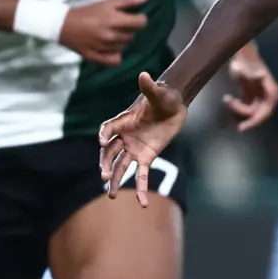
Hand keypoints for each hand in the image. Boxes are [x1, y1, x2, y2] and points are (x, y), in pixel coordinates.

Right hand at [60, 0, 149, 65]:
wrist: (64, 24)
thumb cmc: (88, 11)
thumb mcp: (108, 2)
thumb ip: (129, 1)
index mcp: (114, 20)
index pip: (141, 23)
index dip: (140, 19)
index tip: (134, 17)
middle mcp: (111, 35)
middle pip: (132, 35)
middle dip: (128, 29)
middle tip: (118, 24)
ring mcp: (103, 48)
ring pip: (124, 46)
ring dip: (121, 40)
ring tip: (110, 33)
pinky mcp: (96, 57)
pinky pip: (115, 60)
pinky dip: (115, 55)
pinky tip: (110, 47)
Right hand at [99, 72, 186, 207]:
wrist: (175, 105)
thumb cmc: (165, 96)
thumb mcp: (159, 93)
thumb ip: (150, 87)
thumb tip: (144, 75)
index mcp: (124, 120)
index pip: (108, 128)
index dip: (104, 134)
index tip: (102, 142)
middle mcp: (125, 136)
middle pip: (109, 152)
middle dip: (105, 163)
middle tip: (103, 175)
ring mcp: (134, 148)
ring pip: (119, 166)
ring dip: (114, 179)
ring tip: (110, 194)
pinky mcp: (146, 157)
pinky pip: (140, 175)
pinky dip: (140, 189)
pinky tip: (142, 203)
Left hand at [224, 43, 277, 130]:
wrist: (242, 56)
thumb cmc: (247, 61)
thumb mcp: (250, 68)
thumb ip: (254, 74)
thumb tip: (259, 76)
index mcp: (271, 90)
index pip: (267, 109)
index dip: (258, 119)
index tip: (245, 125)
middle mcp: (268, 96)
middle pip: (260, 114)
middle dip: (248, 118)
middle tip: (238, 125)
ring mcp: (260, 96)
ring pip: (252, 112)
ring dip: (239, 109)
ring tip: (227, 99)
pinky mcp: (252, 96)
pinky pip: (247, 108)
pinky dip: (238, 107)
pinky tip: (228, 99)